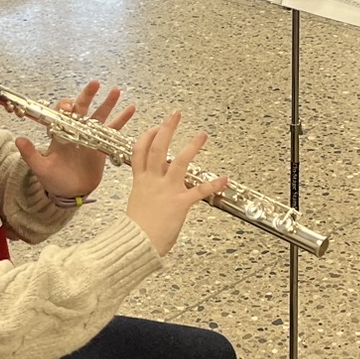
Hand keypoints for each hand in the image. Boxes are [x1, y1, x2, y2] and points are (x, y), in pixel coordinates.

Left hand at [15, 81, 131, 198]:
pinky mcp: (101, 145)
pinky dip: (122, 119)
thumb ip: (30, 154)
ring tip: (115, 91)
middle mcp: (74, 131)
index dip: (65, 108)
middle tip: (95, 84)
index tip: (69, 106)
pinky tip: (131, 108)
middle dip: (87, 96)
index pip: (61, 115)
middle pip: (81, 109)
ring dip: (107, 103)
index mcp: (59, 134)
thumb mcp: (40, 168)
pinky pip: (112, 130)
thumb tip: (18, 139)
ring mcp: (89, 137)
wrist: (70, 193)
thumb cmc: (54, 180)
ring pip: (99, 116)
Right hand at [122, 113, 225, 256]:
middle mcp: (153, 181)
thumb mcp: (137, 205)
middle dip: (167, 129)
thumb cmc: (135, 231)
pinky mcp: (180, 202)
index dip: (147, 136)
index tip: (154, 127)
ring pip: (179, 161)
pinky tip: (224, 179)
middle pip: (158, 148)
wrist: (136, 243)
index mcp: (140, 181)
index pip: (140, 151)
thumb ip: (146, 195)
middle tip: (175, 115)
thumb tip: (152, 196)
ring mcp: (167, 190)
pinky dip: (213, 184)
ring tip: (202, 135)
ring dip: (192, 147)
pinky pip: (199, 190)